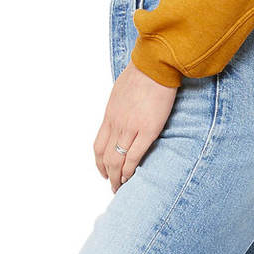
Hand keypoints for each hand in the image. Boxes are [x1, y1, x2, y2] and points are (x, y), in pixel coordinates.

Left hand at [93, 59, 177, 191]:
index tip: (104, 171)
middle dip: (108, 175)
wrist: (154, 65)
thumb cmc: (142, 73)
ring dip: (118, 178)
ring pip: (118, 160)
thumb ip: (120, 106)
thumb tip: (122, 113)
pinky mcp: (148, 129)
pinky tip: (131, 177)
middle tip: (113, 185)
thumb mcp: (121, 91)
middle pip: (106, 157)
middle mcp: (116, 123)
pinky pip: (135, 156)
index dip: (99, 162)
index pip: (99, 145)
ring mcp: (130, 127)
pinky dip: (131, 170)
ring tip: (121, 188)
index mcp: (110, 114)